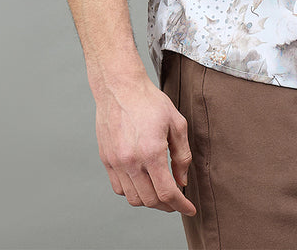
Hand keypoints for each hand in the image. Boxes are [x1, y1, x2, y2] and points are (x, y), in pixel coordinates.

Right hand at [94, 75, 195, 215]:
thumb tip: (182, 180)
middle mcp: (131, 161)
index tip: (189, 208)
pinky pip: (119, 188)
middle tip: (177, 200)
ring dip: (149, 200)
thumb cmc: (150, 101)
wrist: (120, 87)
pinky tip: (142, 182)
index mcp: (151, 152)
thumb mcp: (176, 123)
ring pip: (133, 198)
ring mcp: (116, 162)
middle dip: (167, 205)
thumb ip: (182, 155)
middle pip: (150, 200)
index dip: (181, 205)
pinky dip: (132, 192)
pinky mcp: (106, 160)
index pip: (167, 192)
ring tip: (160, 192)